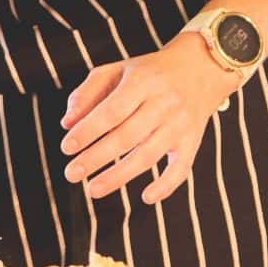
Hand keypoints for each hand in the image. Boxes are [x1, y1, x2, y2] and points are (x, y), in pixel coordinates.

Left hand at [59, 33, 242, 204]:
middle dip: (96, 157)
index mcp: (142, 82)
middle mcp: (163, 103)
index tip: (66, 147)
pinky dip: (166, 186)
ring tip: (92, 189)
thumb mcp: (117, 71)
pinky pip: (181, 168)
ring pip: (148, 155)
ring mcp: (180, 124)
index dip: (88, 131)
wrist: (200, 68)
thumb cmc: (149, 73)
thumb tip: (67, 123)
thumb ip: (88, 93)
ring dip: (119, 176)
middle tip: (71, 173)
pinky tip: (146, 198)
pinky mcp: (193, 141)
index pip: (111, 111)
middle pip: (127, 136)